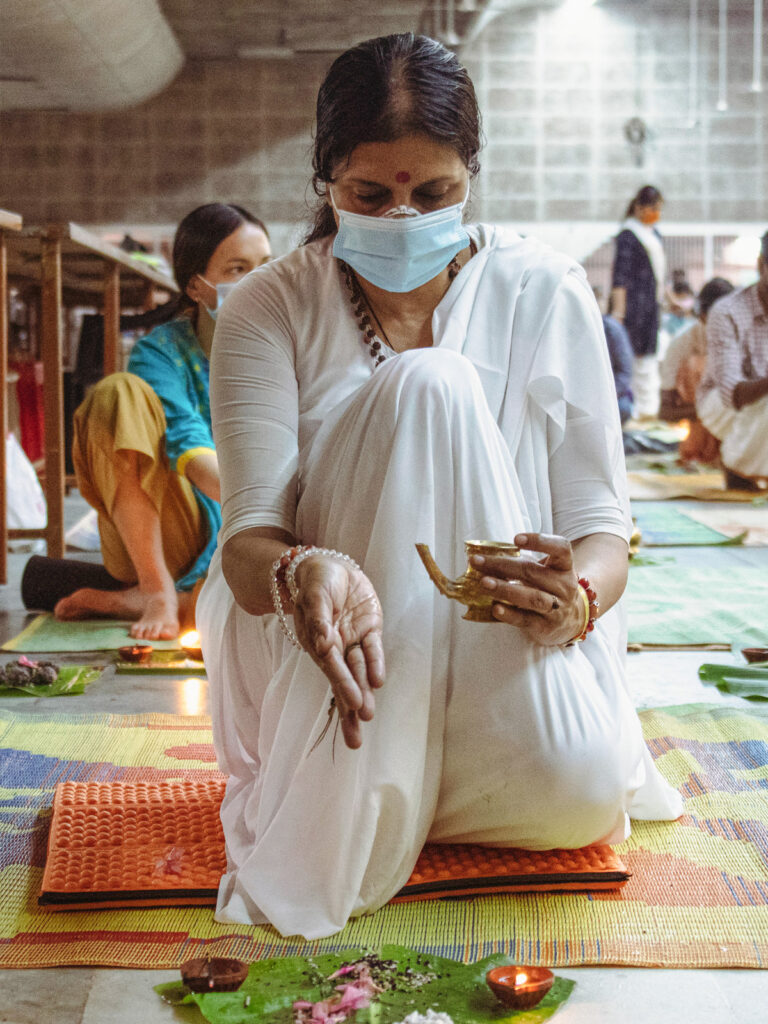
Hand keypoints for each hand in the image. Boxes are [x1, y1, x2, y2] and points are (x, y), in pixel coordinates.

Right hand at [291, 555, 384, 749]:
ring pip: (360, 670)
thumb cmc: (315, 582)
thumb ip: (319, 620)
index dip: (343, 685)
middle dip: (351, 706)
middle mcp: (336, 646)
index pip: (333, 667)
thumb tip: (322, 644)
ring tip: (366, 715)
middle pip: (345, 680)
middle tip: (356, 736)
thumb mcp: (315, 596)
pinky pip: (373, 649)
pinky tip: (377, 682)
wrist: (328, 565)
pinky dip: (376, 664)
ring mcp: (353, 638)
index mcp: (319, 642)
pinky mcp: (369, 628)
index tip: (354, 705)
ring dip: (364, 692)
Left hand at [471, 532, 585, 646]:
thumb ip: (522, 563)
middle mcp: (564, 586)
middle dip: (502, 565)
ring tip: (484, 583)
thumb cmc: (548, 588)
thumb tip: (484, 558)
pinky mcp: (545, 626)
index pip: (561, 549)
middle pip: (533, 572)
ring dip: (506, 589)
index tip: (516, 539)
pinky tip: (495, 608)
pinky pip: (525, 619)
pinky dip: (509, 614)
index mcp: (563, 566)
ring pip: (533, 597)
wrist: (570, 620)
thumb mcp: (543, 571)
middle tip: (478, 561)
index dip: (540, 541)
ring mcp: (556, 608)